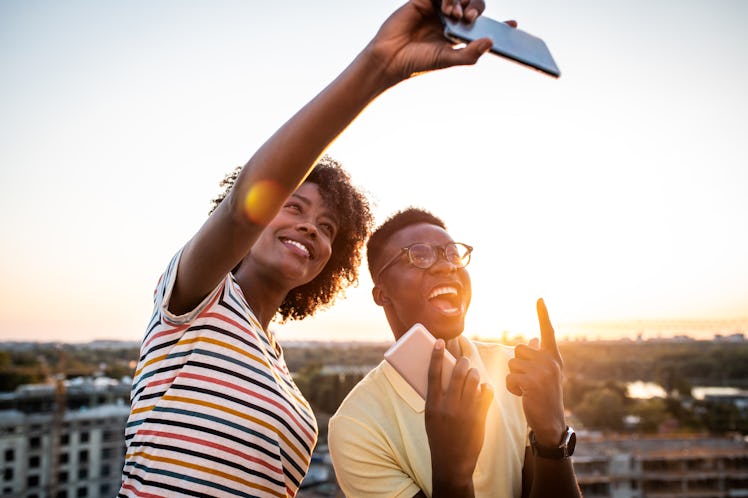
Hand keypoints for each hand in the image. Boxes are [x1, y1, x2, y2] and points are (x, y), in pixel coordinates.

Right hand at [364, 0, 491, 84]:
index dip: (499, 25)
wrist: (389, 57)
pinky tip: (446, 7)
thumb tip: (491, 42)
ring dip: (461, 2)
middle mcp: (450, 21)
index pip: (482, 27)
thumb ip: (469, 53)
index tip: (514, 24)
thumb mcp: (446, 60)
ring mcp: (437, 9)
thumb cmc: (417, 62)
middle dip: (475, 10)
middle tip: (469, 19)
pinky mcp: (424, 1)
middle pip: (473, 6)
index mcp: (458, 36)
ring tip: (454, 16)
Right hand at [425, 339, 493, 489]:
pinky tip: (484, 388)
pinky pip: (485, 393)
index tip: (439, 341)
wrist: (452, 462)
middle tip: (465, 361)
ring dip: (474, 374)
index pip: (433, 374)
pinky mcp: (479, 417)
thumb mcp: (431, 418)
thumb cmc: (439, 437)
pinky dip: (486, 388)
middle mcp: (448, 406)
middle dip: (463, 363)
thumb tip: (443, 376)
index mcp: (432, 405)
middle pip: (457, 373)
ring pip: (473, 381)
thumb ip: (437, 398)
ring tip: (474, 374)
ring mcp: (464, 411)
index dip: (435, 355)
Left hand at [506, 298, 566, 445]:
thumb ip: (540, 355)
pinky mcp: (532, 382)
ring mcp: (543, 372)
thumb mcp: (546, 374)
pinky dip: (512, 388)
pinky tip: (524, 396)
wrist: (550, 421)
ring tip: (527, 389)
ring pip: (511, 364)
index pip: (547, 331)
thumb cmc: (545, 396)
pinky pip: (510, 377)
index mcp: (554, 357)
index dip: (542, 314)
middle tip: (529, 381)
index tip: (539, 297)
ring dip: (514, 378)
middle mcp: (550, 361)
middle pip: (518, 350)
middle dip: (517, 365)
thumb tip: (534, 338)